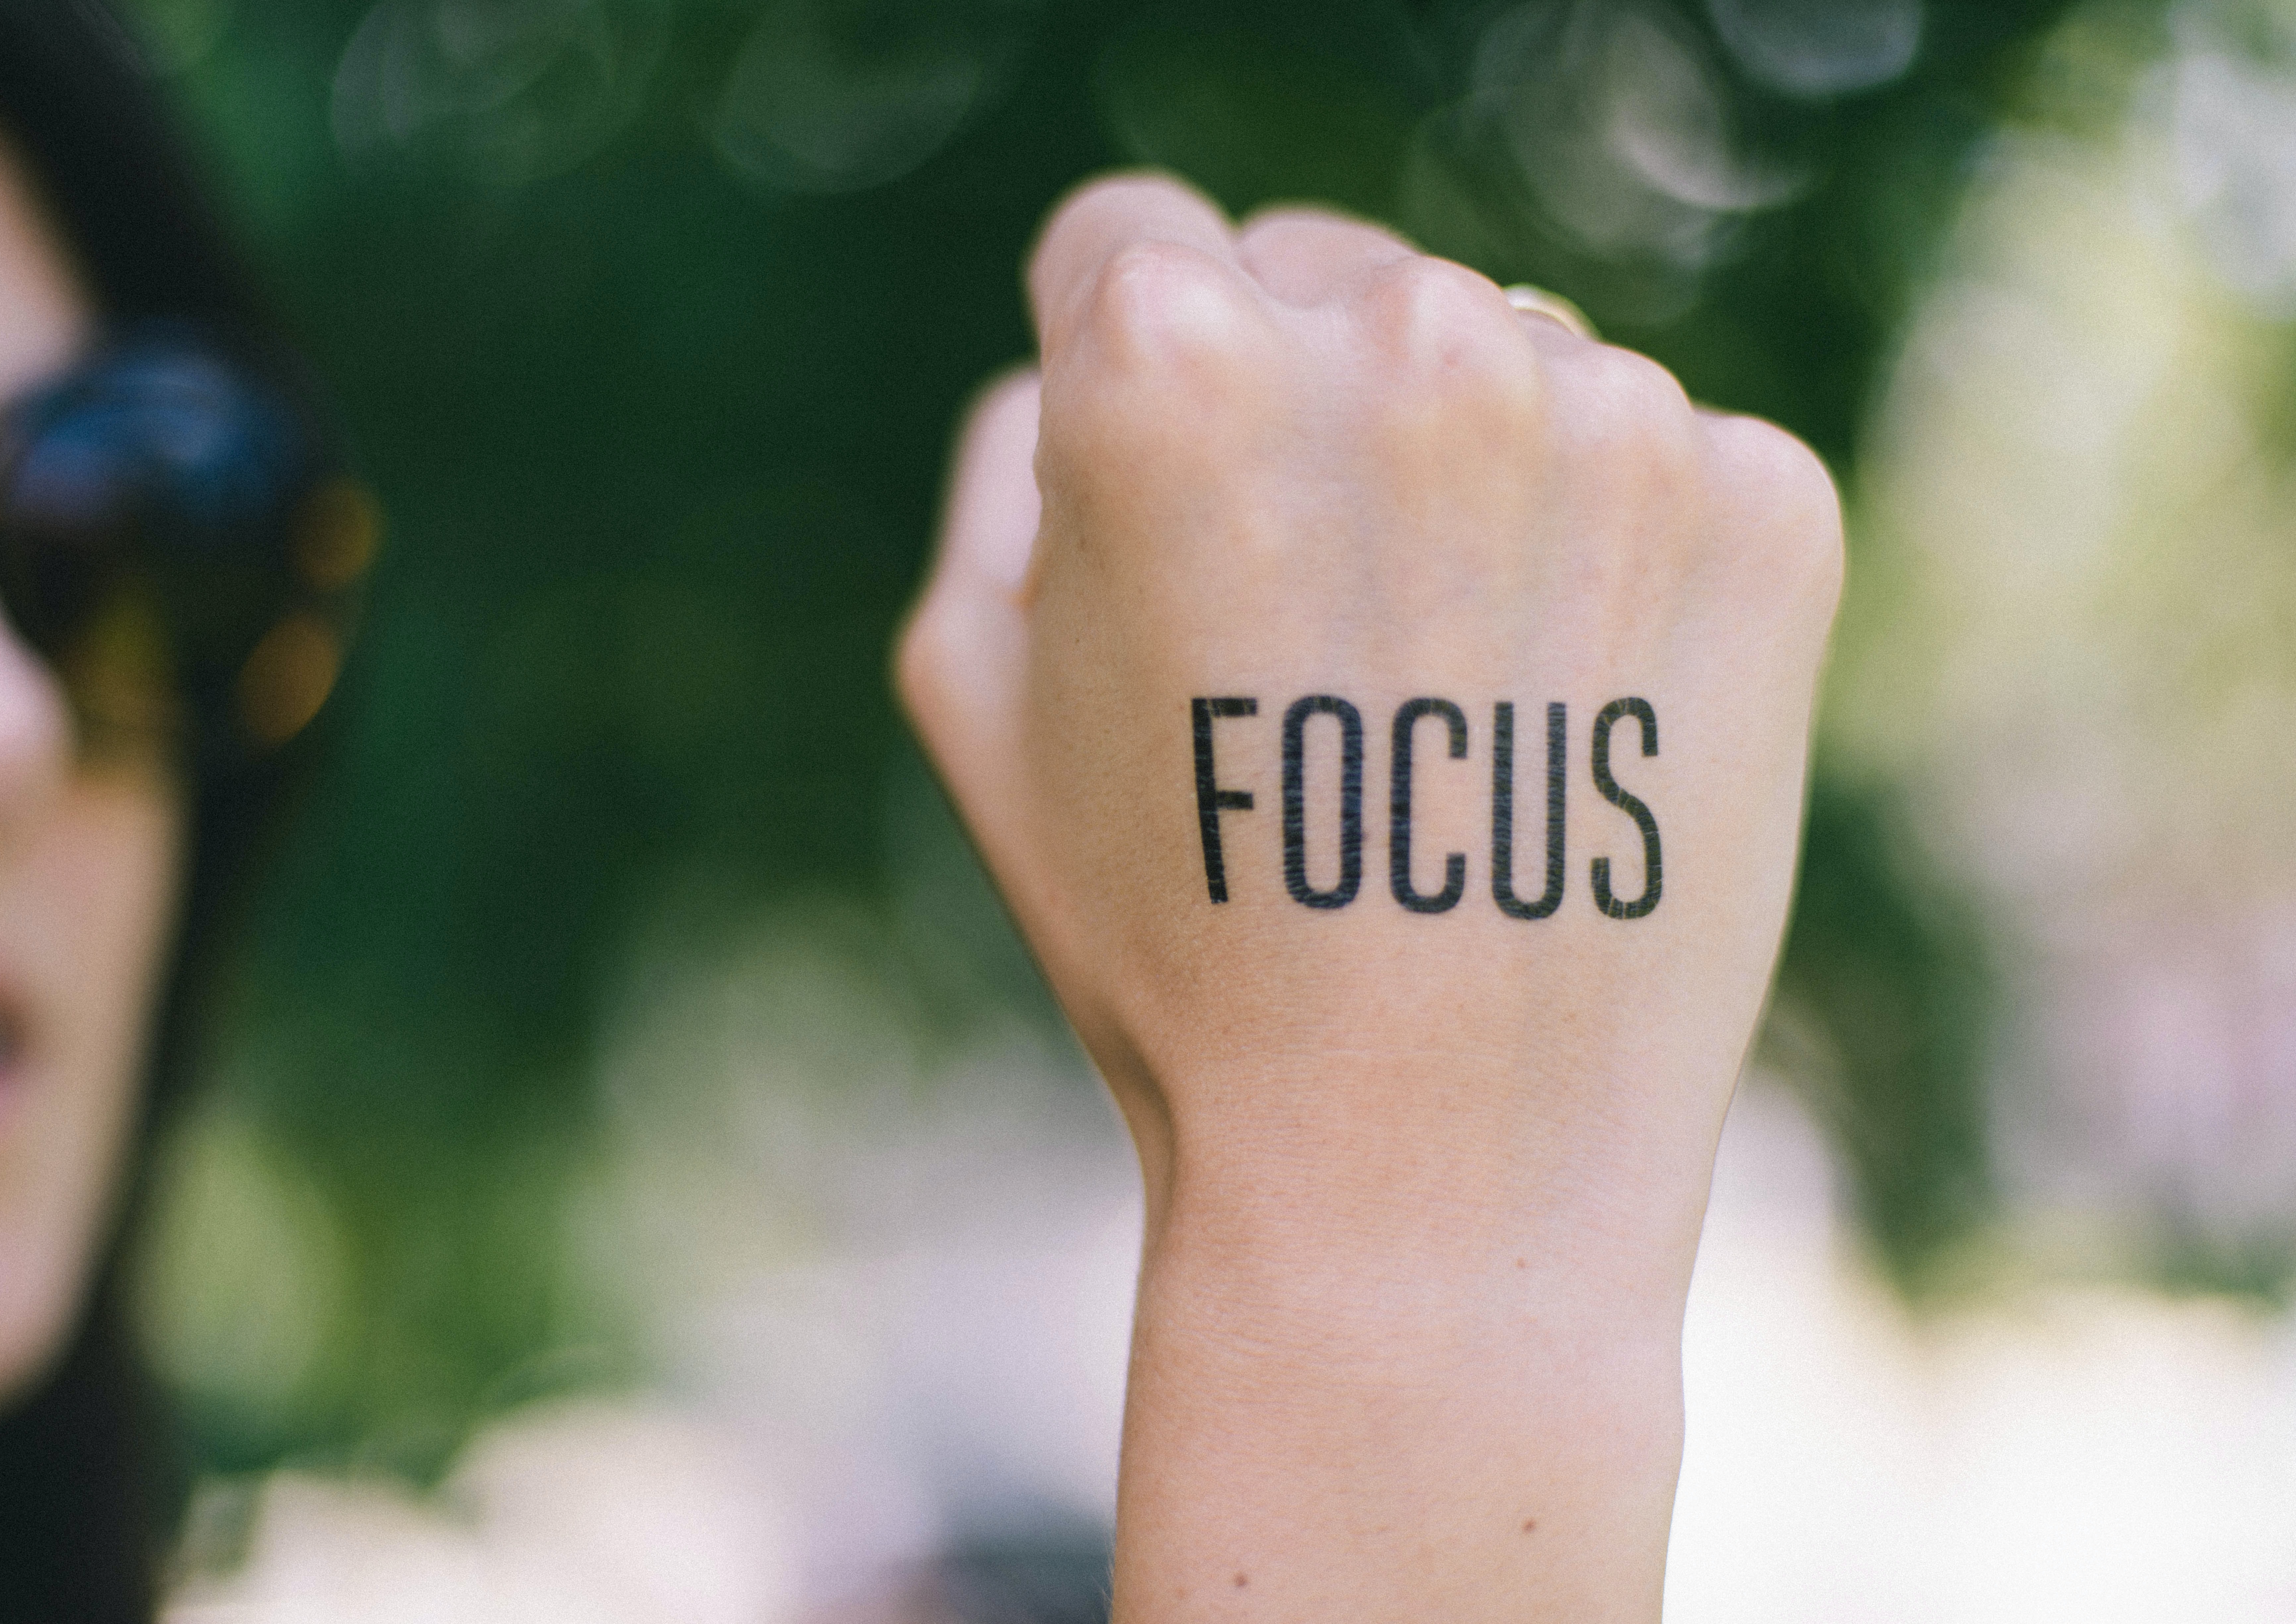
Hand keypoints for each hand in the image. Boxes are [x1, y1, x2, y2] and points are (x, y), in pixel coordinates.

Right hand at [898, 175, 1840, 1620]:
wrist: (1427, 1170)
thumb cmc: (1171, 939)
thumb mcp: (970, 692)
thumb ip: (1000, 464)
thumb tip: (1076, 371)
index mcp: (1175, 359)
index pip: (1131, 242)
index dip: (1120, 379)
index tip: (1165, 504)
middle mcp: (1408, 338)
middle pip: (1330, 278)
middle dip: (1301, 414)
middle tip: (1309, 641)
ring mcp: (1614, 416)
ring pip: (1506, 364)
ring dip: (1469, 481)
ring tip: (1444, 705)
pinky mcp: (1770, 510)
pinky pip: (1663, 463)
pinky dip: (1615, 560)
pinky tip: (1563, 718)